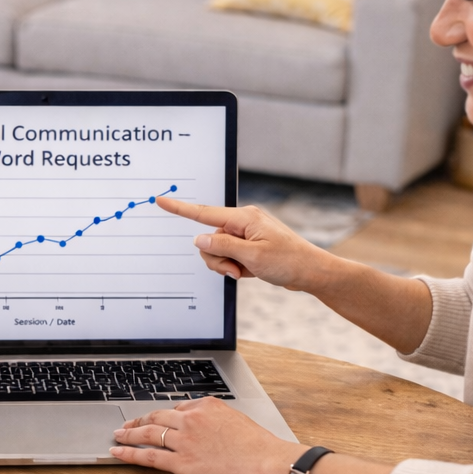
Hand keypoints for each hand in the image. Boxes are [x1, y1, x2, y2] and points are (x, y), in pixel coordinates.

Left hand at [110, 396, 298, 473]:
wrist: (269, 463)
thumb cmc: (261, 447)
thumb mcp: (238, 420)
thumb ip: (216, 419)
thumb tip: (204, 425)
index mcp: (207, 405)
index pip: (178, 408)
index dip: (164, 416)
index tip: (155, 419)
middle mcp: (192, 419)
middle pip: (157, 416)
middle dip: (139, 420)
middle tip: (126, 425)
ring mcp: (185, 440)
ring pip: (148, 433)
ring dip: (128, 434)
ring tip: (117, 436)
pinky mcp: (182, 462)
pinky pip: (148, 455)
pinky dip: (130, 453)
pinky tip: (117, 453)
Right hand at [156, 196, 330, 290]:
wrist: (311, 272)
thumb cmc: (288, 261)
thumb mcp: (251, 257)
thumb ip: (222, 246)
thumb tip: (199, 239)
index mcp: (244, 218)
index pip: (204, 213)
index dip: (180, 208)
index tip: (160, 201)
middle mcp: (243, 222)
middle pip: (209, 239)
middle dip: (216, 258)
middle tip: (235, 270)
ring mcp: (246, 235)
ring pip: (217, 250)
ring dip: (225, 265)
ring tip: (242, 272)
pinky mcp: (249, 246)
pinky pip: (229, 256)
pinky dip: (234, 267)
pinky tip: (249, 272)